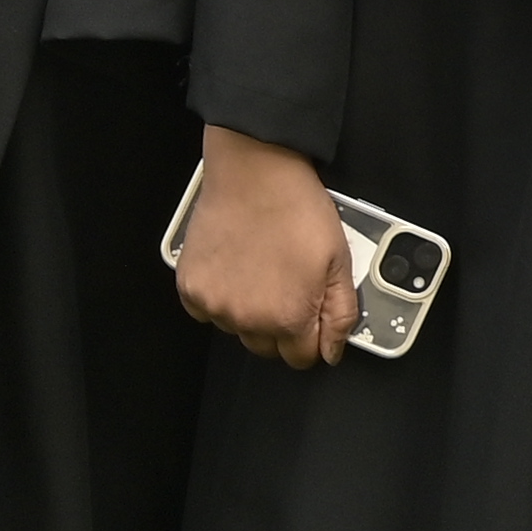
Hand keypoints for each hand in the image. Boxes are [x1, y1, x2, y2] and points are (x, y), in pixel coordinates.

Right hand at [172, 122, 359, 365]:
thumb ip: (341, 314)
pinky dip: (218, 298)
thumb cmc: (297, 210)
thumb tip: (332, 350)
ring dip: (248, 312)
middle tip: (286, 288)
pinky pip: (205, 311)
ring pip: (236, 329)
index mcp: (288, 318)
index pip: (301, 357)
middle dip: (280, 327)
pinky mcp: (190, 288)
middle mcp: (248, 320)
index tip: (310, 318)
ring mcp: (215, 305)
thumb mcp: (339, 261)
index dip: (311, 338)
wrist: (255, 173)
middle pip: (267, 348)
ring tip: (260, 271)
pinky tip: (234, 270)